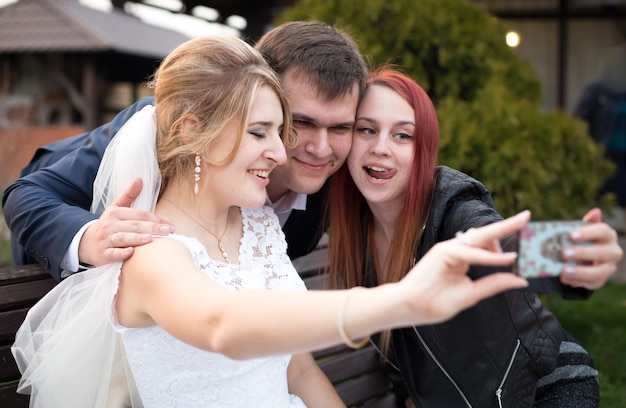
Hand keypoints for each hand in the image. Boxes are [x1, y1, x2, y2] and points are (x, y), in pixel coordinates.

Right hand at [78, 178, 174, 266]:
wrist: (86, 242)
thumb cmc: (108, 225)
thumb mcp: (116, 208)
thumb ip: (129, 195)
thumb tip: (140, 179)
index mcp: (116, 213)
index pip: (139, 215)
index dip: (155, 219)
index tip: (170, 225)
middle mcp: (110, 225)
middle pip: (134, 226)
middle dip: (152, 228)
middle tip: (168, 231)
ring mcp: (106, 240)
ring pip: (122, 238)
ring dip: (136, 238)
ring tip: (150, 239)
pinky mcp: (102, 254)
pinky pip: (112, 253)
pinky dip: (121, 253)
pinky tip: (131, 252)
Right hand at [399, 211, 529, 325]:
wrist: (410, 308)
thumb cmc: (435, 302)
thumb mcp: (471, 294)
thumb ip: (494, 284)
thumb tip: (521, 280)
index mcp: (462, 257)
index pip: (487, 244)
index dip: (505, 237)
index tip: (525, 230)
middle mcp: (456, 249)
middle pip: (486, 234)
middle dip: (508, 225)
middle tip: (528, 215)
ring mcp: (449, 248)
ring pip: (480, 238)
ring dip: (502, 235)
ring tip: (523, 229)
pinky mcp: (443, 252)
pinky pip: (471, 253)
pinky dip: (489, 256)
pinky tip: (507, 258)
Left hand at [559, 208, 623, 289]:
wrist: (579, 259)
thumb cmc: (579, 241)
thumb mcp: (578, 231)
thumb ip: (582, 223)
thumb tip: (596, 211)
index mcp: (607, 235)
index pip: (603, 231)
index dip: (588, 233)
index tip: (571, 235)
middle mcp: (612, 251)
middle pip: (603, 252)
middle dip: (583, 253)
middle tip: (563, 253)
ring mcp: (608, 267)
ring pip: (600, 271)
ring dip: (581, 271)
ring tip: (564, 271)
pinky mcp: (600, 280)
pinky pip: (591, 283)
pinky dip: (577, 281)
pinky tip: (564, 278)